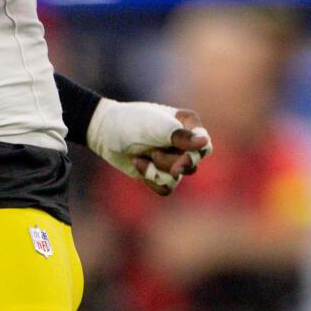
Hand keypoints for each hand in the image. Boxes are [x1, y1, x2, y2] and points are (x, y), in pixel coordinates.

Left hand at [87, 99, 211, 193]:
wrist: (105, 132)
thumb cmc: (131, 122)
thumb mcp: (155, 127)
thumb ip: (180, 136)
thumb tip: (204, 143)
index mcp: (188, 124)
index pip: (204, 145)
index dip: (194, 155)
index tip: (180, 161)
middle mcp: (184, 142)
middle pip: (192, 164)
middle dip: (170, 162)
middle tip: (154, 154)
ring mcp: (172, 159)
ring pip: (177, 177)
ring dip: (157, 170)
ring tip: (141, 156)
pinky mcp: (160, 174)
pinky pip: (165, 188)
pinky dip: (150, 179)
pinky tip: (139, 164)